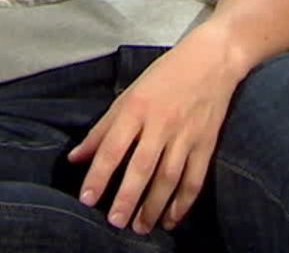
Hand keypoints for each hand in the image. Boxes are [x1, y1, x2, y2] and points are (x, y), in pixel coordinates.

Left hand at [68, 25, 245, 233]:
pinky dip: (183, 202)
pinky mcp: (206, 143)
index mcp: (137, 108)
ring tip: (140, 227)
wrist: (212, 60)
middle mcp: (161, 123)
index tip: (87, 198)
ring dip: (154, 206)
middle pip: (142, 166)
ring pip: (169, 177)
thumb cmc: (165, 76)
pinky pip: (195, 178)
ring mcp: (186, 134)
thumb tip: (76, 158)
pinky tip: (171, 219)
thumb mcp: (128, 95)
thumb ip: (103, 129)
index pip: (113, 147)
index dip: (99, 174)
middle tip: (115, 222)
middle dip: (127, 197)